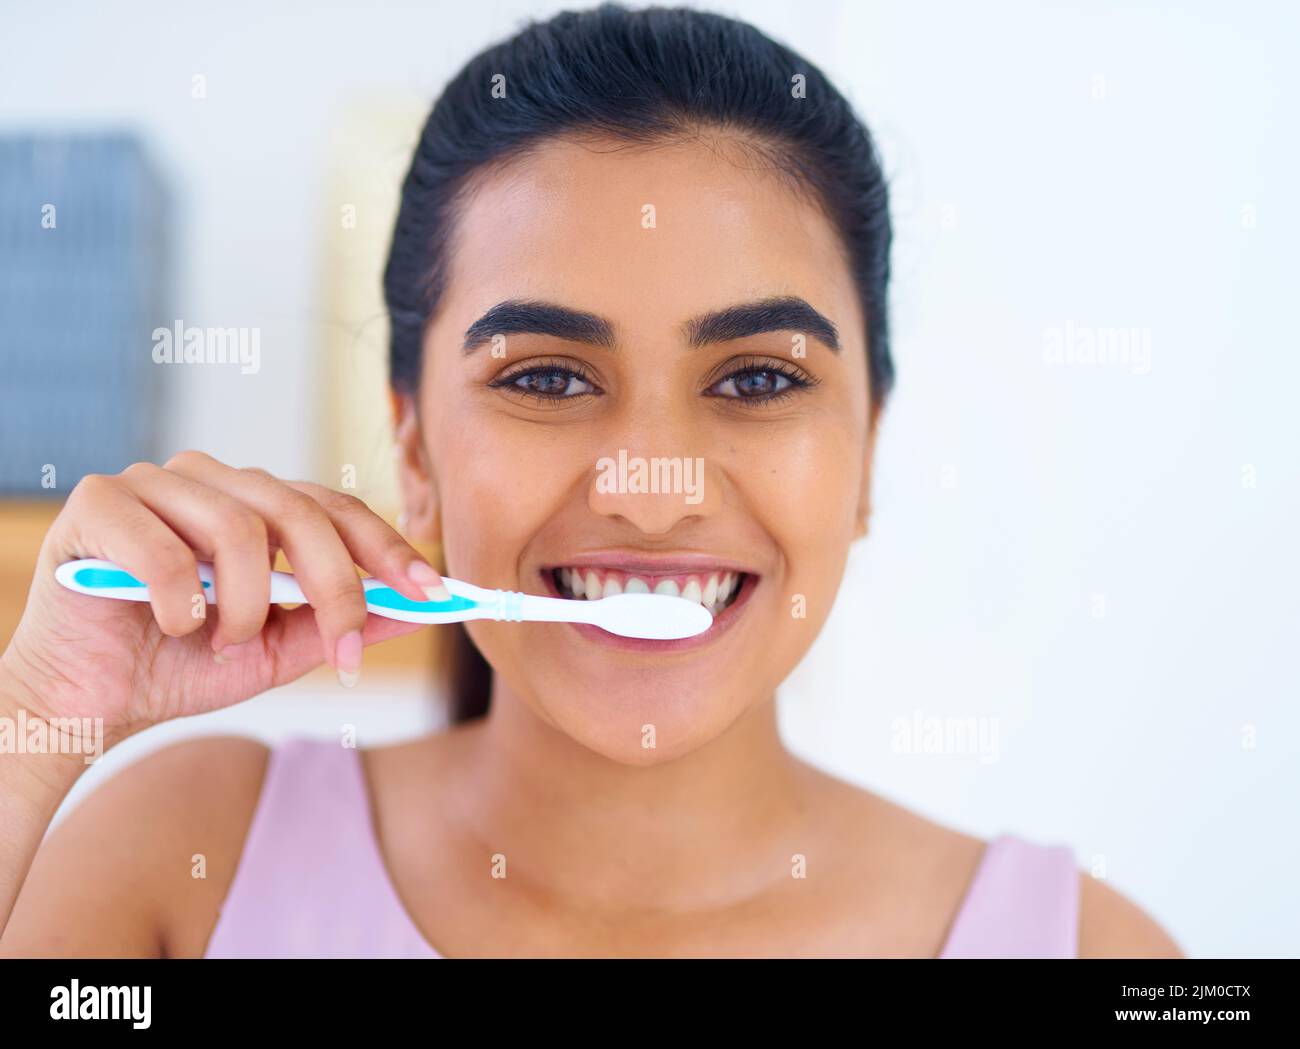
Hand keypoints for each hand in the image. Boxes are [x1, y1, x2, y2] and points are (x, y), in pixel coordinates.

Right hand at [0, 451, 446, 745]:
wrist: (89, 703)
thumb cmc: (182, 667)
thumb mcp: (279, 652)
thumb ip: (341, 625)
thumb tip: (418, 610)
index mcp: (254, 502)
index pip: (336, 507)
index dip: (388, 548)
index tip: (432, 593)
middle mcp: (210, 481)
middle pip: (302, 512)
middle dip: (336, 589)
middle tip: (343, 651)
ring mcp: (153, 484)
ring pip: (241, 529)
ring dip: (247, 607)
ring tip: (226, 644)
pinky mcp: (99, 504)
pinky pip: (167, 549)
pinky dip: (184, 604)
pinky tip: (174, 628)